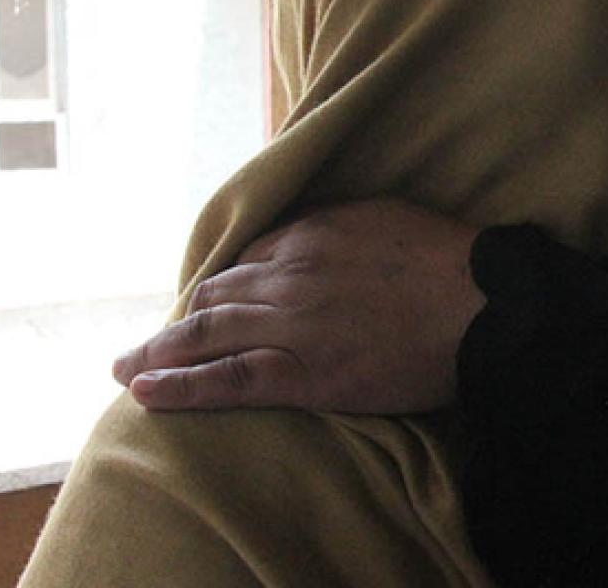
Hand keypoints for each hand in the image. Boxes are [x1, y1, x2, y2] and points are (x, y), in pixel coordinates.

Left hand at [112, 199, 484, 414]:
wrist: (482, 305)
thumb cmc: (446, 259)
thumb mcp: (386, 216)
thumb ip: (341, 223)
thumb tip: (313, 228)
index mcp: (311, 232)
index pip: (246, 260)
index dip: (221, 286)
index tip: (206, 306)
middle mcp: (289, 275)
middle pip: (215, 296)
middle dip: (177, 319)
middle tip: (148, 342)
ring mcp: (293, 324)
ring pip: (205, 335)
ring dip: (157, 352)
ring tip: (125, 367)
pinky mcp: (304, 373)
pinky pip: (227, 380)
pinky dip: (180, 386)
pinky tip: (146, 391)